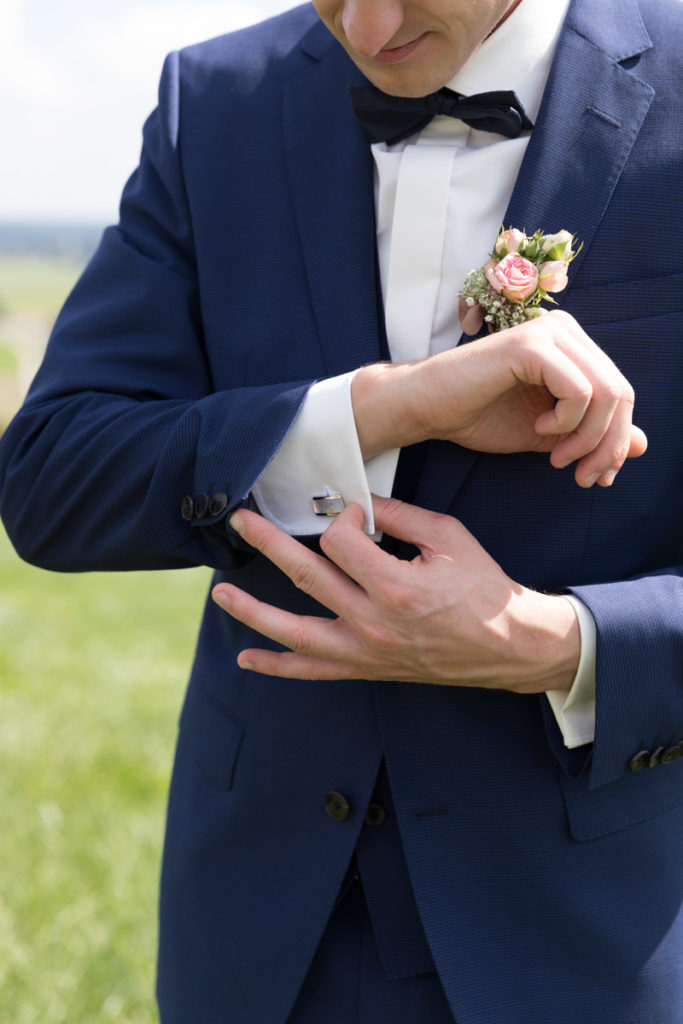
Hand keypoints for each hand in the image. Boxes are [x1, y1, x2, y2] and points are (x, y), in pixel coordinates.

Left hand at [212, 496, 579, 692]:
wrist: (509, 645)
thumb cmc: (483, 587)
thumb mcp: (449, 537)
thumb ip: (400, 515)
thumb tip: (358, 500)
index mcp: (395, 586)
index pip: (341, 541)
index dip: (342, 516)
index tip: (355, 512)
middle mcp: (373, 622)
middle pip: (305, 574)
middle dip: (267, 542)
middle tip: (240, 520)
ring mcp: (366, 651)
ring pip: (295, 632)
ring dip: (252, 610)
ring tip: (219, 593)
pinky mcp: (367, 669)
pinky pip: (313, 672)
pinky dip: (277, 666)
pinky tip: (247, 658)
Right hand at [352, 310, 646, 487]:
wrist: (426, 408)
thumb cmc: (478, 416)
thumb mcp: (548, 434)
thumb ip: (593, 435)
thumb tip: (644, 446)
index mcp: (573, 346)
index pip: (620, 393)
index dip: (618, 440)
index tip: (596, 477)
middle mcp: (566, 331)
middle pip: (621, 393)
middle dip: (609, 445)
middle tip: (584, 477)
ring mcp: (549, 333)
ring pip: (606, 393)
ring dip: (589, 438)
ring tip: (559, 459)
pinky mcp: (531, 345)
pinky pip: (578, 392)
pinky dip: (566, 422)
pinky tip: (540, 429)